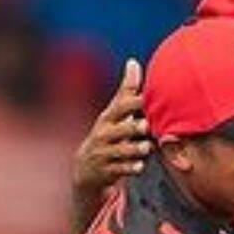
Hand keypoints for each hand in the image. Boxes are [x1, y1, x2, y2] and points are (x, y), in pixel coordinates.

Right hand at [73, 60, 148, 195]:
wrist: (86, 168)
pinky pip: (119, 170)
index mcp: (108, 119)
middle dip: (132, 128)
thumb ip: (127, 91)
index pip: (119, 108)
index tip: (146, 98)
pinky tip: (139, 166)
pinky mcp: (108, 171)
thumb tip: (134, 62)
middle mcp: (105, 135)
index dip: (132, 103)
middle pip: (119, 130)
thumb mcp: (114, 113)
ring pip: (120, 151)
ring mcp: (105, 153)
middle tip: (146, 125)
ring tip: (146, 148)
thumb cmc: (108, 134)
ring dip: (134, 149)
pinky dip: (130, 168)